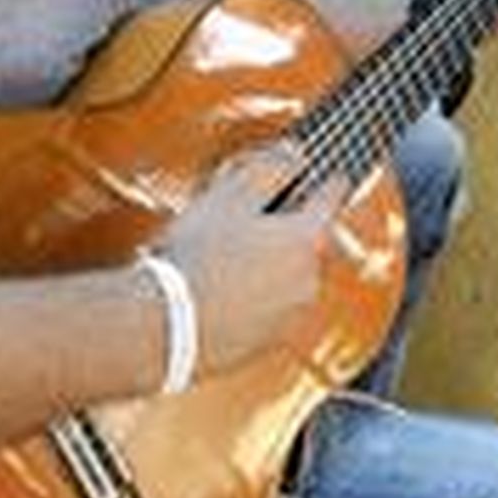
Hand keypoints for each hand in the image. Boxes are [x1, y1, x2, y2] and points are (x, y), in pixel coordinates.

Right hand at [162, 148, 341, 373]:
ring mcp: (289, 314)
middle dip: (287, 226)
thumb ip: (273, 166)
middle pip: (308, 239)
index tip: (330, 173)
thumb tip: (297, 155)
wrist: (165, 327)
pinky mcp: (265, 342)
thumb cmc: (199, 255)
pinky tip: (219, 288)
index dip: (327, 179)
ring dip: (268, 263)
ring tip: (225, 255)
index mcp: (308, 239)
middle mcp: (309, 279)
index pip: (331, 197)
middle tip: (251, 216)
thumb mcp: (233, 192)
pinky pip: (266, 307)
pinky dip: (252, 295)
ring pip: (287, 275)